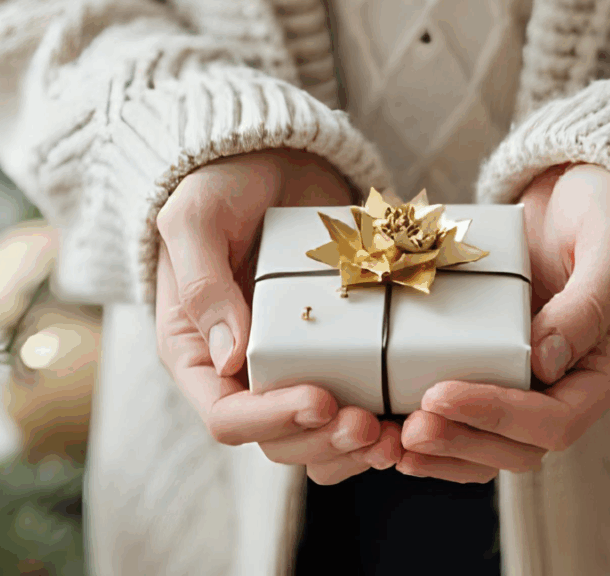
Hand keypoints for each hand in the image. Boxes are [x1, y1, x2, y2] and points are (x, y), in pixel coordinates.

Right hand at [156, 149, 401, 484]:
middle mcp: (244, 372)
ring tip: (397, 434)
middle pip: (281, 440)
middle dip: (326, 442)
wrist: (272, 161)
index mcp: (198, 353)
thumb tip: (229, 359)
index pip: (227, 417)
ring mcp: (293, 366)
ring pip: (321, 438)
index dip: (273, 421)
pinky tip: (413, 413)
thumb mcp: (195, 220)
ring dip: (358, 447)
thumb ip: (202, 283)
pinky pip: (357, 403)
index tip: (322, 400)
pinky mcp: (336, 353)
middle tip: (371, 426)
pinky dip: (383, 418)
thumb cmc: (220, 184)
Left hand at [398, 163, 609, 482]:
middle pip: (517, 448)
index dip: (496, 416)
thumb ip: (588, 303)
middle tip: (409, 429)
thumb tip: (545, 364)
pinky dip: (436, 426)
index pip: (555, 422)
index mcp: (607, 369)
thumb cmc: (607, 213)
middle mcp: (570, 387)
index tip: (440, 395)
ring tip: (392, 440)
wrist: (579, 195)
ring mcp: (532, 381)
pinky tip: (393, 428)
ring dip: (442, 449)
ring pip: (489, 444)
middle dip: (461, 441)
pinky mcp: (498, 366)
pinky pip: (470, 415)